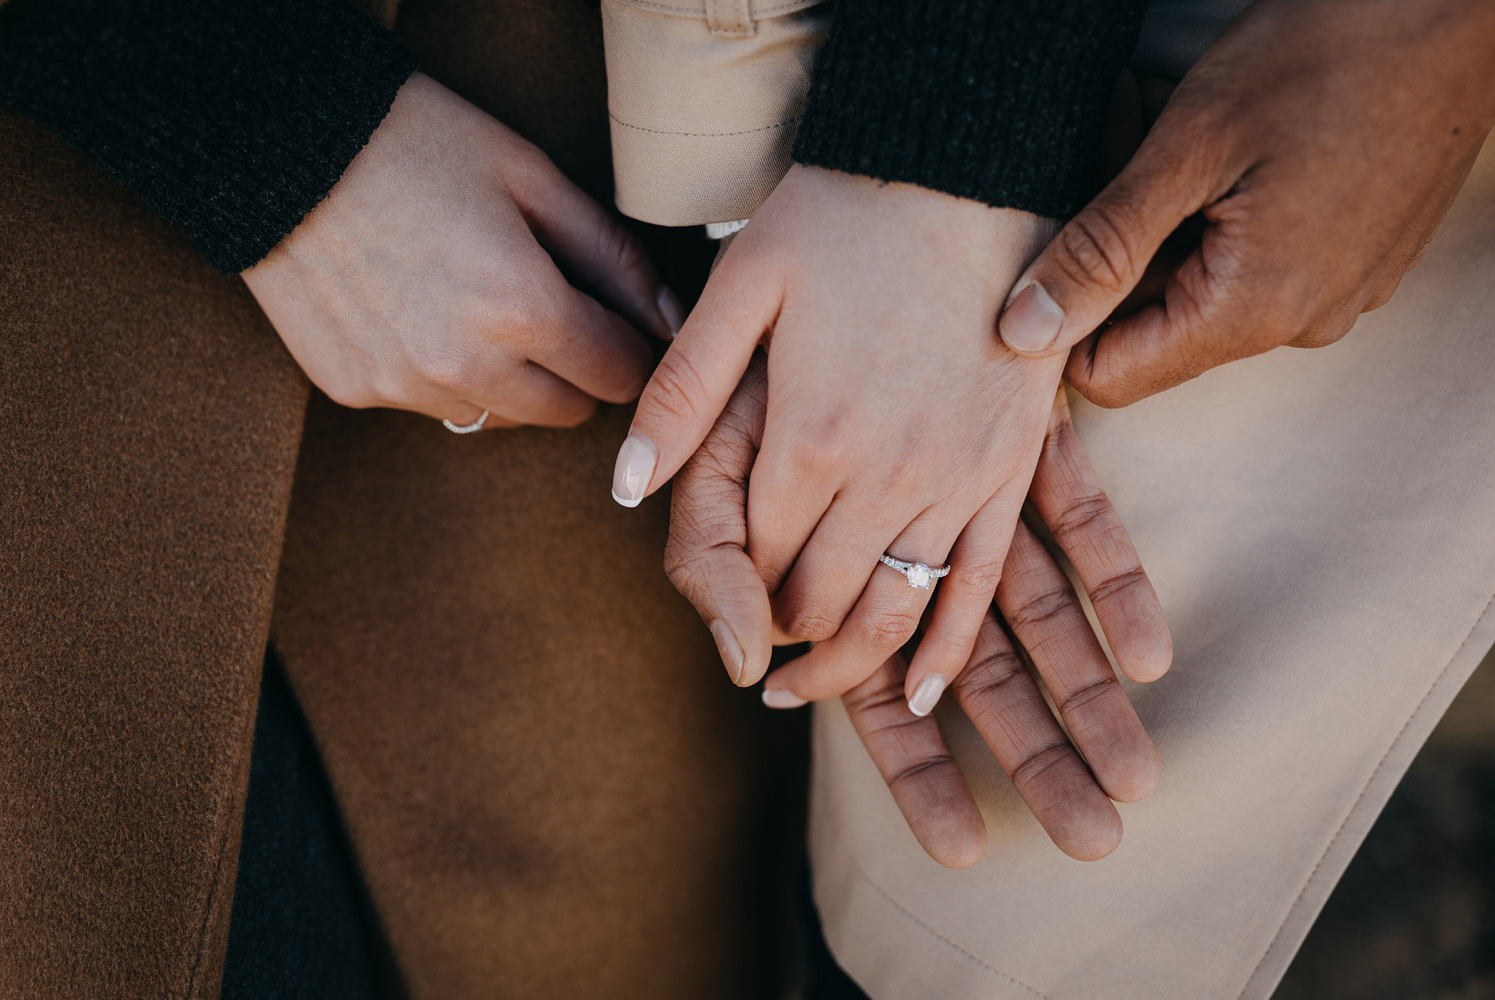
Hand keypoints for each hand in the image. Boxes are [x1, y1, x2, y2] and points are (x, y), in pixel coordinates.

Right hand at [243, 72, 680, 428]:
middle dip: (577, 370)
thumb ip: (612, 255)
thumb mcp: (531, 176)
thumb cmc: (414, 142)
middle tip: (552, 309)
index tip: (615, 318)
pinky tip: (418, 310)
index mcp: (521, 310)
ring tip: (476, 303)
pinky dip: (442, 374)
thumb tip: (670, 317)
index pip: (621, 376)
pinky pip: (430, 404)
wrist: (275, 143)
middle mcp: (465, 366)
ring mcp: (403, 386)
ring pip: (499, 415)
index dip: (629, 345)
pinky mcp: (355, 391)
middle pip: (567, 413)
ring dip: (509, 378)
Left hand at [618, 165, 1136, 717]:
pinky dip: (943, 650)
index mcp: (808, 439)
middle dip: (780, 637)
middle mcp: (884, 477)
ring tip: (810, 678)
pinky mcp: (1010, 472)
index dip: (735, 597)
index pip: (757, 565)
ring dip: (847, 662)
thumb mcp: (740, 288)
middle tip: (758, 647)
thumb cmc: (842, 220)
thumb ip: (680, 396)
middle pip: (818, 604)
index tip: (727, 602)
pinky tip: (921, 690)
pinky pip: (976, 589)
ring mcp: (956, 479)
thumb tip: (626, 492)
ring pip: (893, 614)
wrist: (967, 168)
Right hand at [664, 356, 1169, 863]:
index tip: (962, 848)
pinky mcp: (1029, 444)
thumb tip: (749, 663)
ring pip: (1040, 617)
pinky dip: (1116, 583)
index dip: (919, 779)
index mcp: (836, 577)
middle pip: (981, 678)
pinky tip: (1155, 650)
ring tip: (1139, 778)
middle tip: (1093, 840)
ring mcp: (975, 500)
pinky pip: (1081, 522)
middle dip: (1035, 760)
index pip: (883, 701)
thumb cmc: (755, 356)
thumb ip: (714, 560)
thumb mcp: (710, 458)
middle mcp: (911, 549)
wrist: (841, 233)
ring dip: (1089, 695)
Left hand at [997, 0, 1494, 404]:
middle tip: (1116, 151)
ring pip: (1199, 290)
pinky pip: (1253, 265)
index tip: (1054, 240)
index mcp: (1251, 311)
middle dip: (1115, 252)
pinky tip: (1223, 147)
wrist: (1460, 7)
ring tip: (1167, 134)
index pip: (1110, 375)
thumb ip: (1101, 250)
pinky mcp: (1352, 261)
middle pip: (1153, 329)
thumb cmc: (1328, 55)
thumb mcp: (1186, 148)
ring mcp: (1334, 295)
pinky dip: (1216, 216)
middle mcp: (1297, 324)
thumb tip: (1023, 333)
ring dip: (1162, 224)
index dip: (1062, 321)